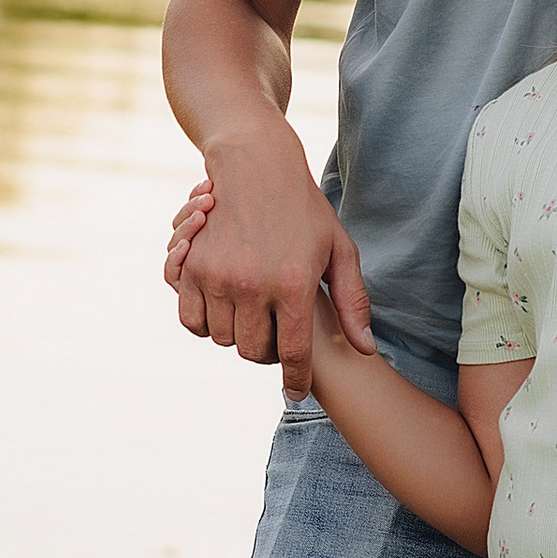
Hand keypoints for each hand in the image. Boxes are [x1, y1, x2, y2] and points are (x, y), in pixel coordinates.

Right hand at [168, 123, 373, 394]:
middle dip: (265, 353)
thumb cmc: (305, 210)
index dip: (295, 380)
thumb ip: (353, 302)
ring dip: (236, 334)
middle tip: (274, 337)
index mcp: (293, 285)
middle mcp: (252, 285)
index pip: (292, 354)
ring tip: (252, 316)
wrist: (255, 165)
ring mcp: (218, 276)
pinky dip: (205, 321)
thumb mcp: (339, 250)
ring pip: (221, 338)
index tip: (297, 391)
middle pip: (252, 352)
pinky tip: (224, 307)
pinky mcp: (192, 266)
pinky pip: (191, 319)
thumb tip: (366, 350)